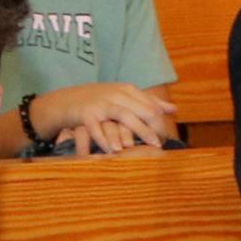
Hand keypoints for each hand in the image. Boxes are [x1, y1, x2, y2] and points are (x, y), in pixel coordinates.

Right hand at [33, 83, 173, 154]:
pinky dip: (106, 139)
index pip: (150, 104)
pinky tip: (114, 151)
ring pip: (124, 116)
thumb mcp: (124, 97)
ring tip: (145, 147)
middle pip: (141, 109)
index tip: (167, 135)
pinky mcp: (86, 114)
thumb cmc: (100, 101)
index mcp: (127, 90)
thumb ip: (149, 102)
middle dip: (152, 127)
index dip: (160, 120)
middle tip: (161, 144)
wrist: (66, 100)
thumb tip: (174, 109)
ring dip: (135, 131)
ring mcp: (101, 103)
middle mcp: (116, 94)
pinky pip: (98, 127)